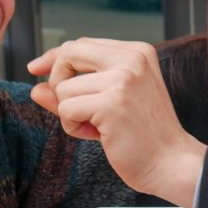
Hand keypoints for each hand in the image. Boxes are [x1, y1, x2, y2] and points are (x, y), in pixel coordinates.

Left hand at [27, 39, 205, 206]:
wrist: (171, 162)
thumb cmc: (146, 136)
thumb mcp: (111, 103)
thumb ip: (76, 91)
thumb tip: (37, 88)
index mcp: (137, 52)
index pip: (81, 44)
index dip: (55, 58)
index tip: (36, 68)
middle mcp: (132, 59)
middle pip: (68, 54)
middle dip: (59, 82)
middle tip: (76, 108)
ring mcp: (123, 79)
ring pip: (63, 88)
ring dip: (71, 113)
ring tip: (98, 127)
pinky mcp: (111, 103)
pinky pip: (66, 109)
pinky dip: (74, 127)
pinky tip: (97, 135)